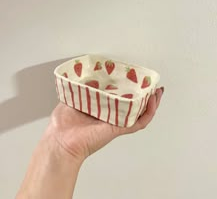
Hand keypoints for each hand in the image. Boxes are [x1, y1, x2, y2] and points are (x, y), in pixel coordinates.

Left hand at [46, 87, 163, 161]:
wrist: (60, 141)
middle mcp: (110, 115)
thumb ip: (79, 88)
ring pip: (139, 113)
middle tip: (151, 85)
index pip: (119, 97)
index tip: (135, 79)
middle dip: (144, 95)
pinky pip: (138, 122)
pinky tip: (152, 102)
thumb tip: (81, 75)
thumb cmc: (62, 125)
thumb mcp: (72, 98)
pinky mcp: (118, 128)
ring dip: (150, 102)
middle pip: (133, 105)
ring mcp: (116, 122)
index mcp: (101, 108)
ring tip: (156, 92)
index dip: (129, 89)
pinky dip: (148, 112)